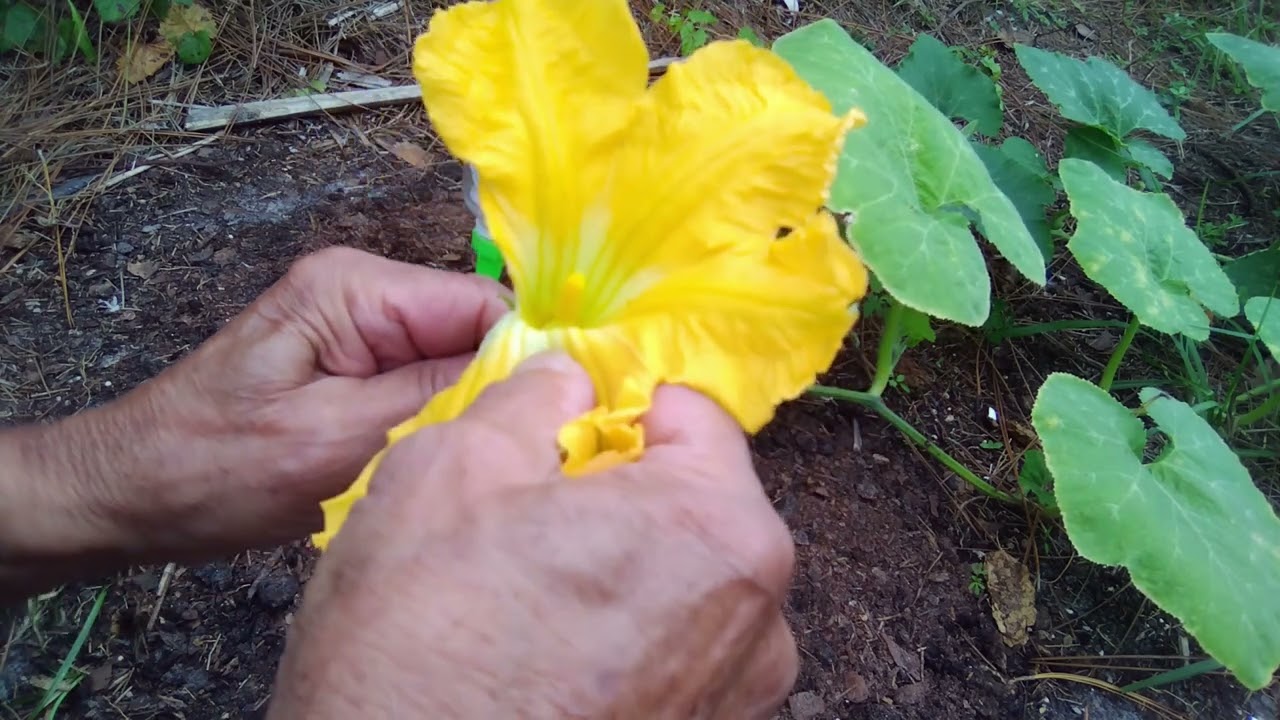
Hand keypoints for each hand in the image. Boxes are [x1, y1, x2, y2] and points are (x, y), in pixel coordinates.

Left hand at [0, 247, 506, 597]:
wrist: (128, 495)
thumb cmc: (213, 470)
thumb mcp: (336, 438)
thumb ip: (438, 393)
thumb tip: (541, 367)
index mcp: (356, 288)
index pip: (485, 305)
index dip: (530, 362)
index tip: (553, 428)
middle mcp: (364, 294)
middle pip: (476, 335)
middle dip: (497, 394)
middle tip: (509, 466)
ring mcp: (358, 331)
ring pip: (457, 368)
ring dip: (466, 418)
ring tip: (468, 472)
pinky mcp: (354, 370)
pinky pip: (425, 390)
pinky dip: (436, 430)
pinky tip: (435, 469)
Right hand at [267, 354, 798, 719]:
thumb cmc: (420, 652)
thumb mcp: (448, 471)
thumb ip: (530, 401)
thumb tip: (568, 377)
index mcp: (718, 526)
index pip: (690, 414)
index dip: (615, 407)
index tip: (558, 429)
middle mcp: (759, 616)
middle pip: (692, 504)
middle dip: (614, 496)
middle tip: (520, 522)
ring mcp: (739, 695)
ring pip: (679, 582)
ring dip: (615, 572)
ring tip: (523, 602)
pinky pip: (671, 654)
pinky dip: (620, 643)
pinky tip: (541, 662)